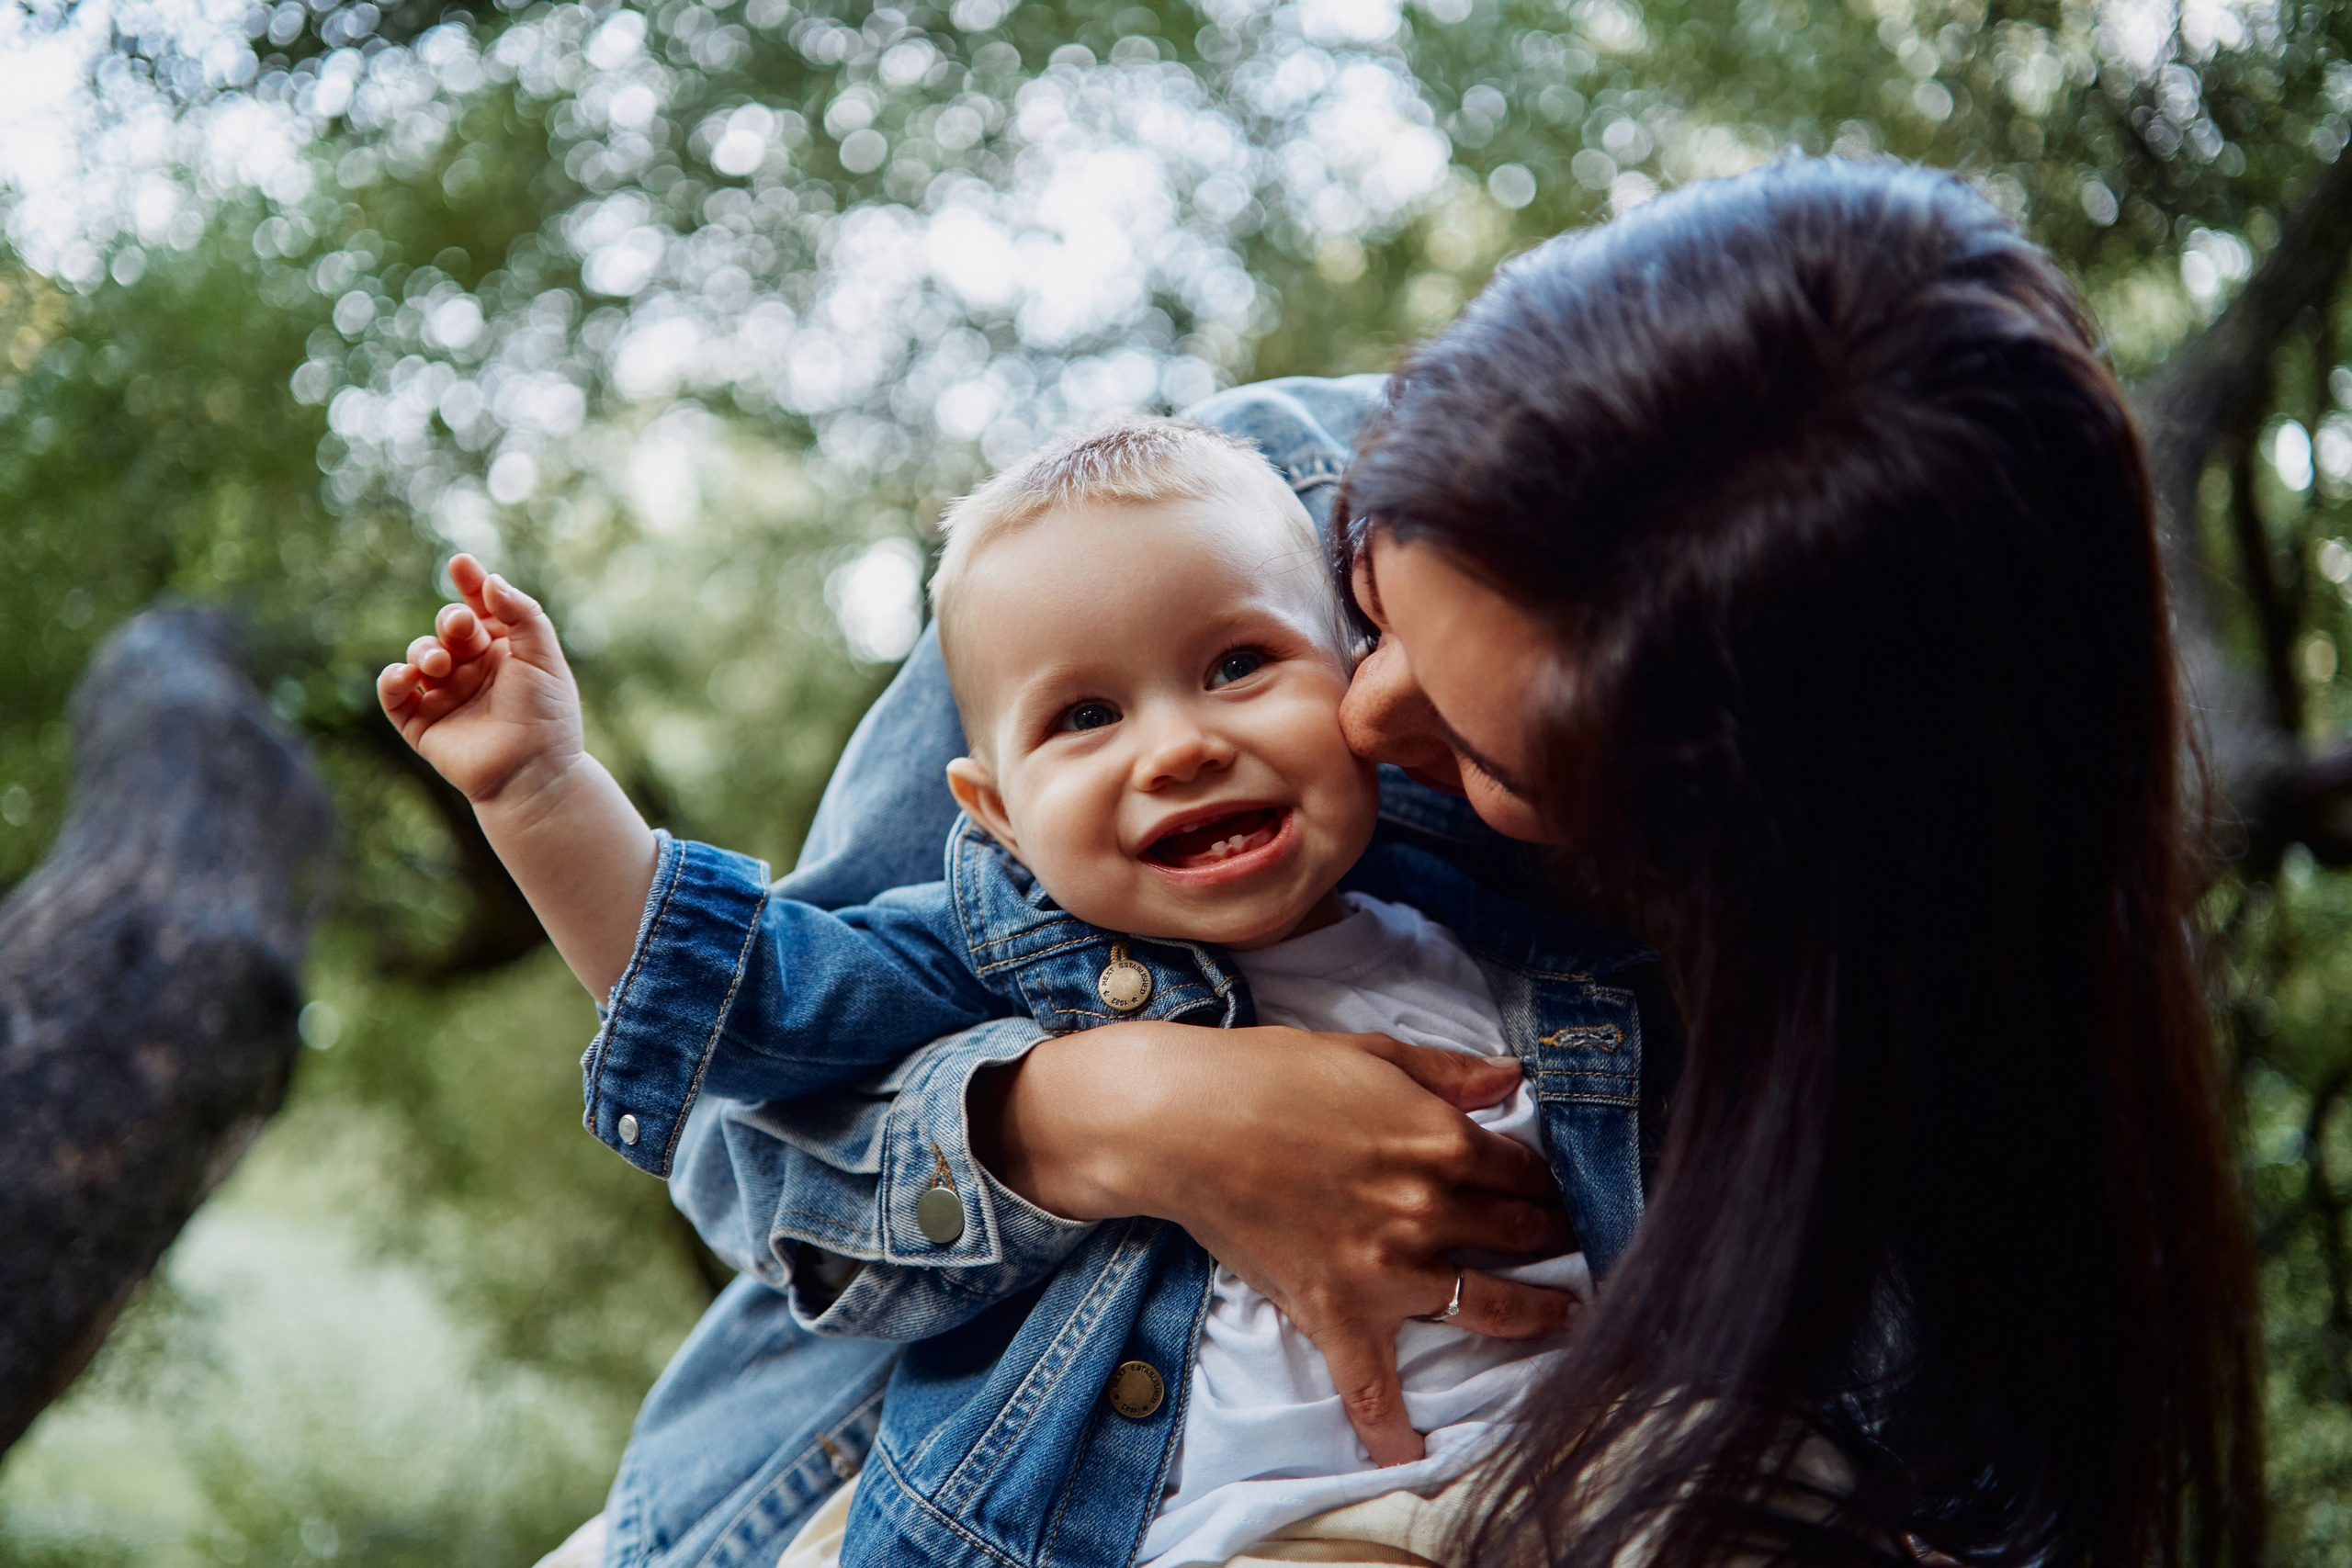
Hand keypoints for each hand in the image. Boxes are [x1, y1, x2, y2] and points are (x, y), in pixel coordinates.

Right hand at [376, 553, 580, 805]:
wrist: (535, 774)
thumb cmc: (547, 716)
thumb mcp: (544, 658)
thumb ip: (523, 614)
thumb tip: (491, 580)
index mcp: (504, 650)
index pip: (482, 608)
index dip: (471, 584)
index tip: (461, 564)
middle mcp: (472, 668)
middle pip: (448, 628)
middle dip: (451, 621)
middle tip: (462, 627)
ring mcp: (446, 694)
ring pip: (420, 654)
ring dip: (425, 651)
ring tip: (440, 665)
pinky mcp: (422, 723)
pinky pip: (394, 694)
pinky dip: (393, 680)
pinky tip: (406, 675)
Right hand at [972, 1025, 1581, 1465]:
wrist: (1181, 1123)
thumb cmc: (1267, 1075)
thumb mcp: (1368, 1052)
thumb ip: (1446, 1072)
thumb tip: (1510, 1078)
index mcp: (1440, 1141)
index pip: (1521, 1168)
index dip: (1539, 1176)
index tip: (1545, 1185)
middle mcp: (1428, 1210)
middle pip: (1517, 1230)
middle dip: (1548, 1233)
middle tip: (1563, 1239)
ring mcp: (1386, 1269)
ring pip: (1486, 1303)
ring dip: (1533, 1313)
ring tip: (1561, 1318)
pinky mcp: (1336, 1311)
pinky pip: (1371, 1386)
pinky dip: (1391, 1429)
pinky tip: (1411, 1457)